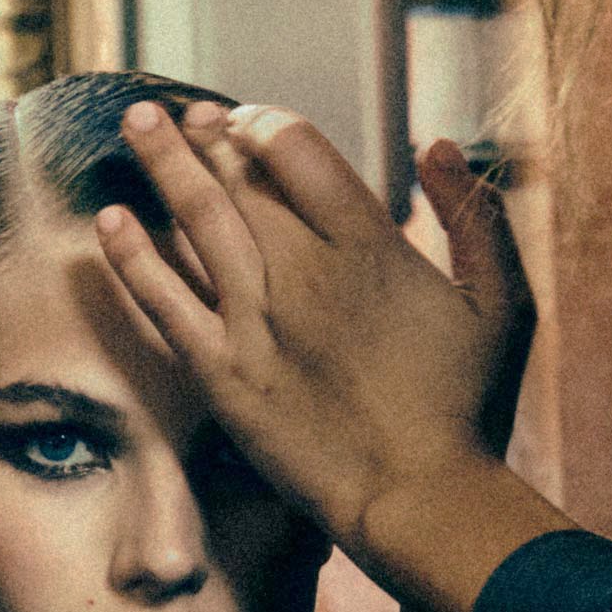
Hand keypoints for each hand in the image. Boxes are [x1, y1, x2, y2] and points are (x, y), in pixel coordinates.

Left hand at [94, 100, 545, 588]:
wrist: (421, 499)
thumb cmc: (471, 406)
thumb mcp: (502, 302)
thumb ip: (474, 215)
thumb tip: (436, 142)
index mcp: (369, 244)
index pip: (298, 151)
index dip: (266, 125)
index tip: (248, 121)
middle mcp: (304, 271)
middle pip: (241, 179)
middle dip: (208, 137)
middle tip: (183, 112)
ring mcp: (256, 322)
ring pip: (196, 220)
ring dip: (163, 163)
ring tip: (137, 122)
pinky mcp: (223, 374)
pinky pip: (164, 301)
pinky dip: (133, 256)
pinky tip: (108, 219)